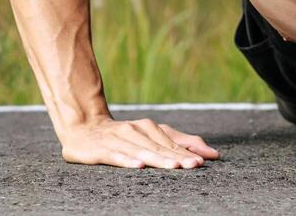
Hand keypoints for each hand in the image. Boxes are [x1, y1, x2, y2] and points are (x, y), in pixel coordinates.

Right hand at [60, 116, 220, 169]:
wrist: (82, 129)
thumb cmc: (122, 137)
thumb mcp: (152, 137)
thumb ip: (181, 143)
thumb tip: (213, 154)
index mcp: (148, 128)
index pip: (170, 144)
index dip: (186, 153)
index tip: (202, 162)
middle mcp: (134, 131)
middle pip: (158, 148)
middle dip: (176, 158)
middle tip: (194, 166)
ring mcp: (117, 139)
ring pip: (140, 152)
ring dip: (157, 159)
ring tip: (173, 167)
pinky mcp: (100, 150)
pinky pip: (116, 156)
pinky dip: (127, 160)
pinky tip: (139, 166)